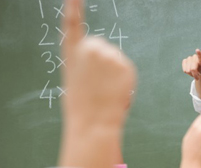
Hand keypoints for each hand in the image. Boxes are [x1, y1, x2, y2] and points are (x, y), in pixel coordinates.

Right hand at [62, 0, 135, 131]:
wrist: (94, 121)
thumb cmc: (82, 105)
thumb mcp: (75, 78)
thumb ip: (85, 64)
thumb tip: (101, 65)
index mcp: (72, 51)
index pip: (72, 22)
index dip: (74, 6)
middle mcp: (90, 48)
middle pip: (101, 46)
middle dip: (102, 60)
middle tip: (98, 83)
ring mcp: (110, 56)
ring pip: (115, 58)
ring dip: (114, 71)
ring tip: (106, 90)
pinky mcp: (126, 65)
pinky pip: (126, 68)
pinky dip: (125, 78)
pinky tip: (116, 90)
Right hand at [182, 49, 200, 81]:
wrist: (200, 71)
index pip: (200, 56)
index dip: (199, 53)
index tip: (197, 50)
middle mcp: (195, 57)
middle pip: (193, 69)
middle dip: (195, 74)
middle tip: (198, 76)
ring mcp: (189, 58)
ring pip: (188, 70)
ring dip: (191, 74)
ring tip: (195, 73)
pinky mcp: (184, 61)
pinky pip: (184, 70)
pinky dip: (187, 73)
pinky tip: (191, 71)